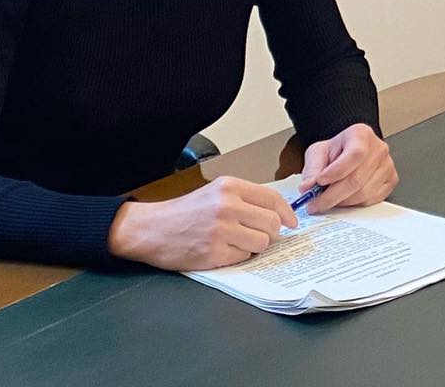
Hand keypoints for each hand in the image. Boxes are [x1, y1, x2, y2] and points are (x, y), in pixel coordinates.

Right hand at [107, 176, 297, 271]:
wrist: (152, 229)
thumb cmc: (186, 212)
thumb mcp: (216, 192)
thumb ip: (245, 198)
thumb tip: (277, 213)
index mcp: (230, 186)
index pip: (272, 198)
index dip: (286, 212)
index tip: (292, 222)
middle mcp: (227, 206)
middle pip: (271, 223)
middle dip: (271, 232)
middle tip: (260, 235)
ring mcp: (221, 230)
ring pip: (261, 242)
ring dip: (255, 247)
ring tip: (239, 243)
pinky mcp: (213, 253)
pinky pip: (243, 258)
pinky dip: (239, 257)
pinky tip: (224, 251)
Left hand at [298, 123, 397, 210]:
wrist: (350, 150)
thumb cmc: (337, 150)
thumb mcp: (319, 152)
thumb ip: (312, 168)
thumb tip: (307, 187)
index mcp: (361, 134)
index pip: (354, 155)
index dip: (336, 172)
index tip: (318, 183)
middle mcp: (378, 148)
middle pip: (357, 179)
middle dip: (332, 195)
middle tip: (315, 203)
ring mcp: (387, 165)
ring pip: (364, 193)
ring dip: (342, 202)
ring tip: (328, 200)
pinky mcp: (391, 180)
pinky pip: (372, 200)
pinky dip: (354, 204)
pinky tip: (344, 198)